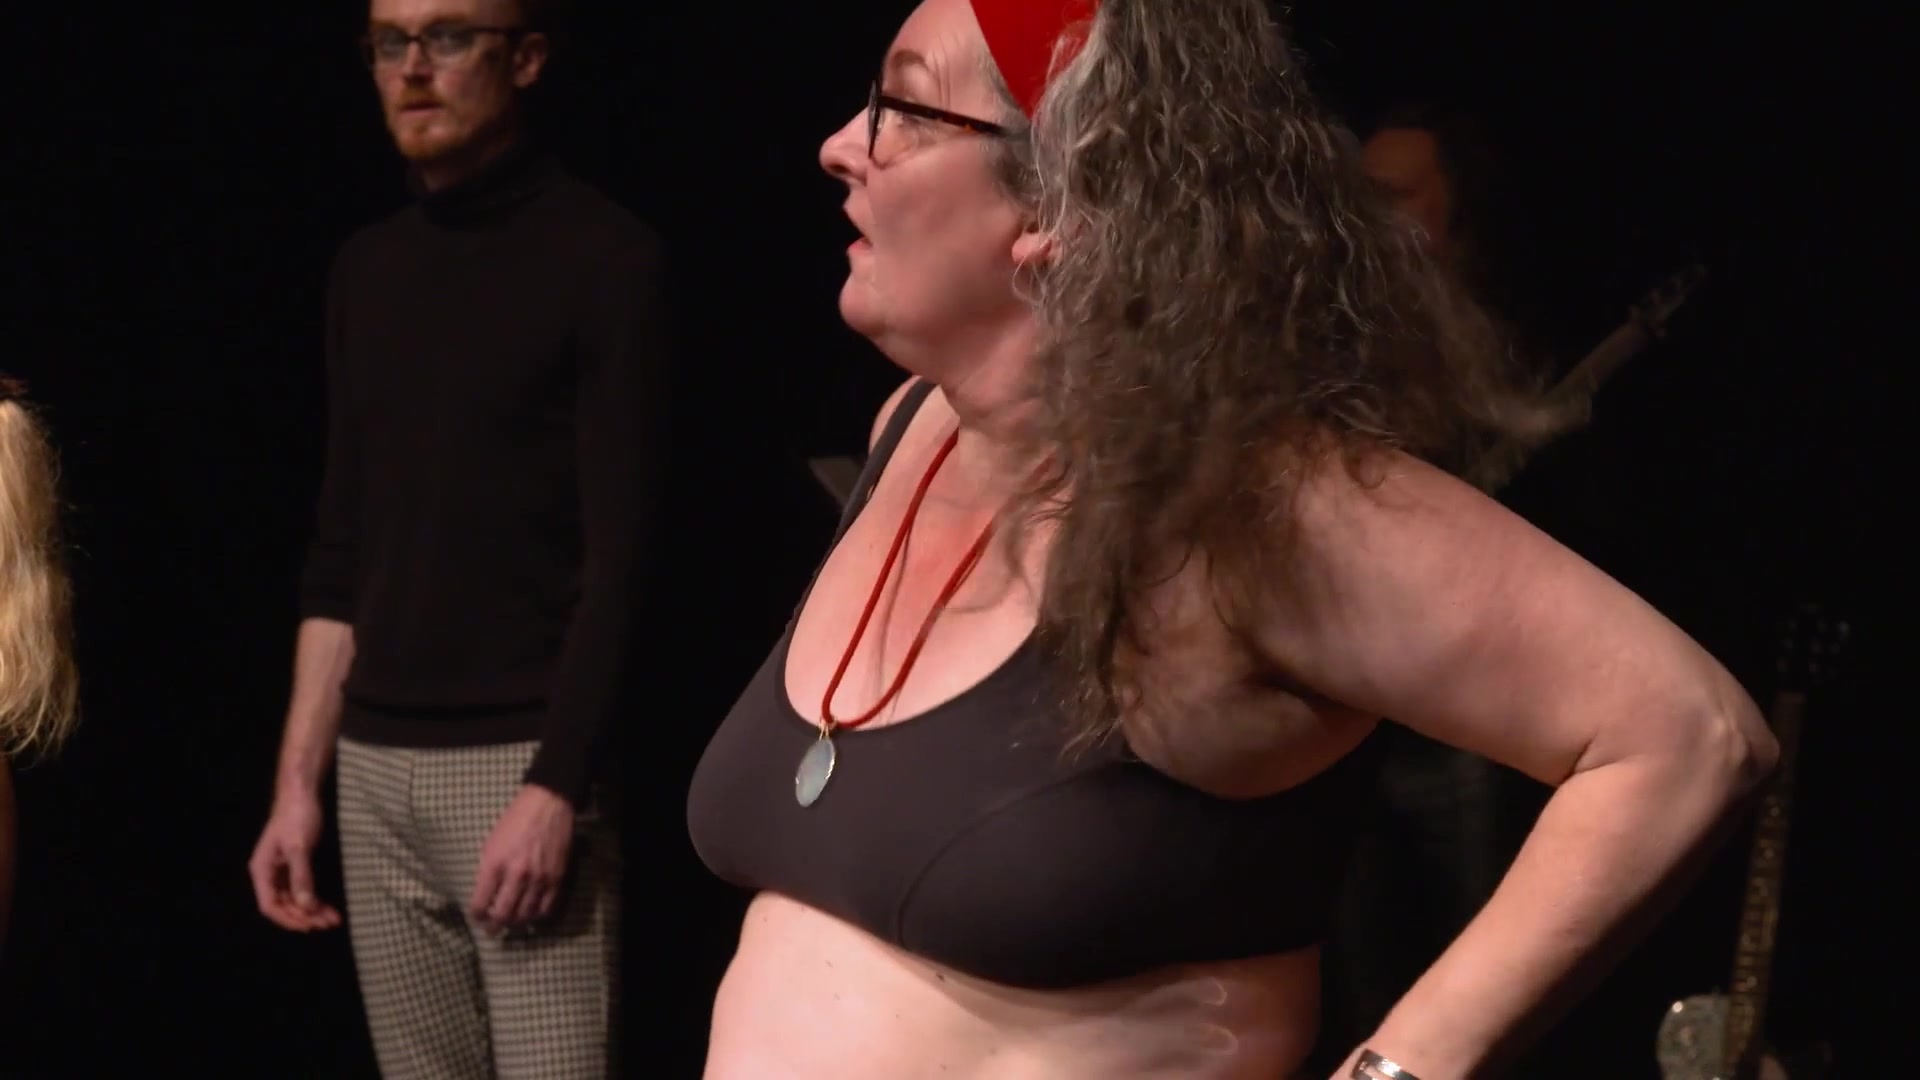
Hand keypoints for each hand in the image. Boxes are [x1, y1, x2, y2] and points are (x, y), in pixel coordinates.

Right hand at [248, 791, 341, 931]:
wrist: (302, 793)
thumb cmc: (297, 816)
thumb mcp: (300, 848)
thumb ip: (302, 877)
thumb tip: (306, 907)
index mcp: (262, 870)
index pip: (270, 905)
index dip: (288, 919)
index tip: (310, 926)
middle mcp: (268, 873)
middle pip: (283, 905)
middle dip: (305, 916)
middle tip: (328, 923)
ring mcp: (281, 869)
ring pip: (294, 899)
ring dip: (311, 910)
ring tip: (333, 919)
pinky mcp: (294, 864)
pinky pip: (302, 888)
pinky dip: (314, 898)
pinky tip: (328, 906)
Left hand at [468, 784, 574, 936]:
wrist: (548, 805)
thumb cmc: (514, 821)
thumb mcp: (491, 843)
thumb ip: (487, 871)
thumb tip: (486, 896)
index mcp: (495, 864)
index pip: (481, 903)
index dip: (476, 915)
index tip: (476, 917)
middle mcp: (516, 874)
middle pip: (502, 915)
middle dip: (493, 927)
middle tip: (490, 931)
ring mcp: (539, 878)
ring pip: (524, 915)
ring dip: (514, 923)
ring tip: (510, 923)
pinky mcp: (556, 878)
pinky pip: (545, 908)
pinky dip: (536, 916)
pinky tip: (530, 914)